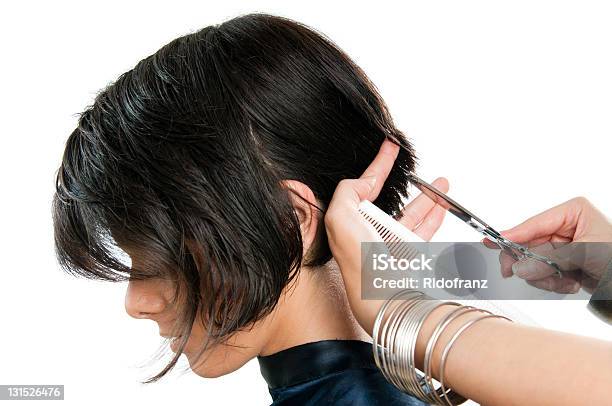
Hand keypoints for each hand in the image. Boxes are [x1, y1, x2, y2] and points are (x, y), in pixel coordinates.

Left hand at [324, 138, 448, 332]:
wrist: (386, 299)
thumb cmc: (361, 264)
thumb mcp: (339, 219)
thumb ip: (346, 193)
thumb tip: (361, 182)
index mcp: (350, 226)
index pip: (362, 188)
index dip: (376, 166)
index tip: (390, 146)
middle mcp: (370, 236)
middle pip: (389, 200)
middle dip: (402, 181)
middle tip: (413, 164)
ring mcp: (392, 246)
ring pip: (411, 213)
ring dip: (426, 197)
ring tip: (440, 183)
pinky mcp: (412, 257)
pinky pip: (425, 230)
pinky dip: (435, 215)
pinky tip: (442, 205)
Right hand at [489, 197, 611, 293]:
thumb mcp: (585, 254)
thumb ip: (550, 259)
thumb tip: (520, 266)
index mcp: (573, 212)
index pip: (535, 223)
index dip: (514, 234)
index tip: (495, 241)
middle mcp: (565, 226)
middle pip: (529, 243)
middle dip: (530, 262)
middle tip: (515, 272)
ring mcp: (562, 245)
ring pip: (532, 261)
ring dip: (544, 277)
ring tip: (564, 282)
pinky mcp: (562, 262)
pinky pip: (541, 272)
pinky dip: (552, 283)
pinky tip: (569, 283)